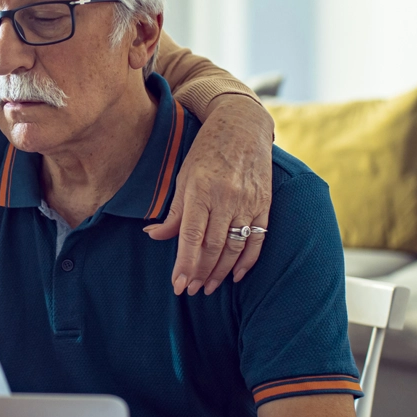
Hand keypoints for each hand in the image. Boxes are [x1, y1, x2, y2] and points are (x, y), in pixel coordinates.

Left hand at [146, 94, 273, 295]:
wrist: (243, 125)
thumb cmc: (206, 150)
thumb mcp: (183, 176)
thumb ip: (173, 211)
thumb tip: (152, 235)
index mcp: (200, 190)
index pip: (191, 237)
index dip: (184, 264)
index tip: (178, 285)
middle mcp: (225, 198)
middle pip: (213, 247)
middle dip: (200, 273)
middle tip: (192, 290)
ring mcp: (247, 202)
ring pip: (234, 247)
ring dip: (221, 272)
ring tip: (209, 287)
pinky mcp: (264, 204)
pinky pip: (257, 240)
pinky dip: (247, 261)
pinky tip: (236, 275)